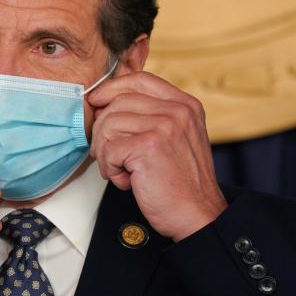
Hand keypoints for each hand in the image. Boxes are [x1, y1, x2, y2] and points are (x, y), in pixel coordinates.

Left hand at [87, 72, 226, 241]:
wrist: (198, 215)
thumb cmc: (181, 182)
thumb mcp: (175, 138)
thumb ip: (151, 117)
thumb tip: (104, 105)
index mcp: (185, 105)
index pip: (140, 79)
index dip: (112, 88)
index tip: (97, 102)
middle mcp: (177, 111)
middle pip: (118, 101)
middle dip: (103, 130)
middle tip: (108, 155)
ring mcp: (164, 126)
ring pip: (108, 124)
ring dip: (106, 153)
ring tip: (122, 171)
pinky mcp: (148, 146)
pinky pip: (109, 149)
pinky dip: (110, 169)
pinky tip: (127, 181)